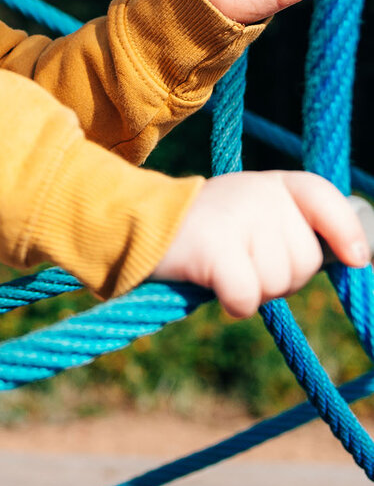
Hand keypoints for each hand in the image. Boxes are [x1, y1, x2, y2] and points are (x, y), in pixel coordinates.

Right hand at [150, 171, 369, 317]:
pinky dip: (234, 302)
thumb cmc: (201, 230)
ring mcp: (236, 219)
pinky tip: (215, 287)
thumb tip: (358, 256)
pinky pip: (247, 297)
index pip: (323, 197)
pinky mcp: (214, 247)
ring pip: (277, 285)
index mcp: (270, 183)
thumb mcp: (251, 214)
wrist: (133, 224)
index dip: (346, 230)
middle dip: (281, 277)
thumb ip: (294, 228)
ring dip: (253, 291)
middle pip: (305, 260)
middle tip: (242, 261)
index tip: (356, 258)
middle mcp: (257, 194)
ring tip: (221, 268)